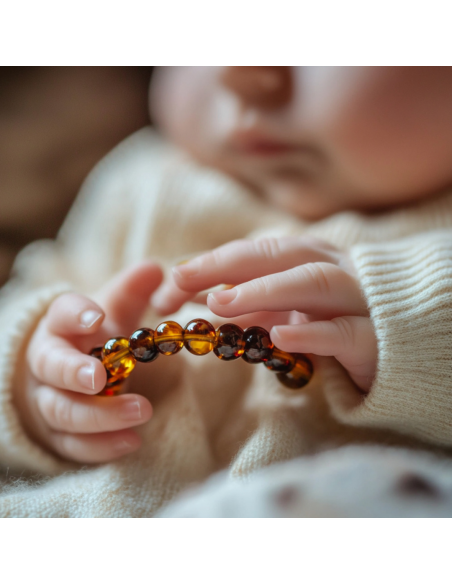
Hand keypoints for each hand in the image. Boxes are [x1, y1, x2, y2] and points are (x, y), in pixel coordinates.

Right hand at [16, 261, 162, 463]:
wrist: (68, 376)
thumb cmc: (93, 339)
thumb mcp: (112, 312)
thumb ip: (132, 292)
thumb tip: (156, 268)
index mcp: (61, 327)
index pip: (60, 314)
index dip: (75, 314)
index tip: (95, 315)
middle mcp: (48, 364)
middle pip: (52, 369)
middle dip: (74, 373)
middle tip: (100, 378)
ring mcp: (50, 401)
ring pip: (62, 412)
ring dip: (100, 415)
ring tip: (141, 411)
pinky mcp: (60, 435)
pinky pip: (74, 446)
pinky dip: (101, 446)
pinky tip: (133, 441)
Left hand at [154, 237, 376, 390]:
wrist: (407, 346)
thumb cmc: (340, 322)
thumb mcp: (291, 311)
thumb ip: (254, 305)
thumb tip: (206, 300)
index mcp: (309, 259)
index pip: (252, 253)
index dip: (209, 264)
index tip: (169, 283)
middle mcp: (332, 270)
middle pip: (277, 255)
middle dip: (225, 265)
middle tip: (179, 282)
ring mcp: (356, 300)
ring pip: (313, 282)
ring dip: (264, 290)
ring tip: (221, 303)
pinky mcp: (375, 338)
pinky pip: (345, 331)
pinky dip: (313, 330)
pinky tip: (281, 335)